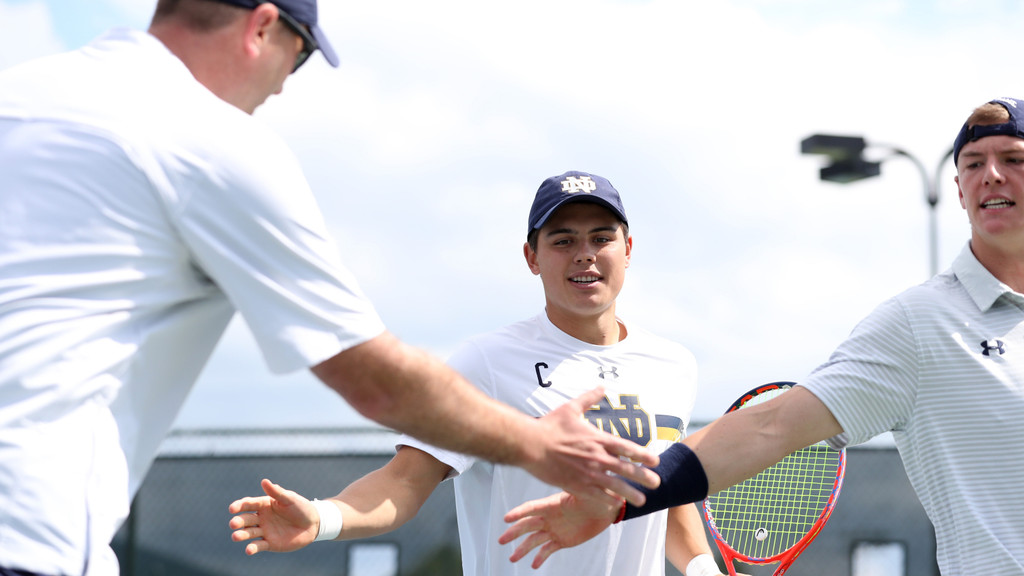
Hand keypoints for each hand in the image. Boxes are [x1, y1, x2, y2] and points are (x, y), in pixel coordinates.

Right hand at [228, 479, 318, 554]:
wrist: (313, 524)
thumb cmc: (301, 508)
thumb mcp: (290, 499)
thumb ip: (277, 492)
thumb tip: (264, 481)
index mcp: (264, 504)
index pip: (248, 504)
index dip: (239, 506)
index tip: (232, 508)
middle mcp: (261, 518)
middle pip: (246, 519)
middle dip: (238, 521)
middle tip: (233, 524)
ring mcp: (264, 531)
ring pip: (249, 533)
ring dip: (241, 535)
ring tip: (236, 536)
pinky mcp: (269, 543)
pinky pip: (258, 546)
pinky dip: (252, 548)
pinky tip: (248, 550)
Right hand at [498, 490, 619, 568]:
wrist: (605, 508)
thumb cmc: (595, 497)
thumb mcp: (584, 492)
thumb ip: (575, 489)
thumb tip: (571, 478)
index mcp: (551, 505)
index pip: (531, 508)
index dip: (519, 513)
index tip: (506, 518)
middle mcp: (549, 518)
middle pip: (527, 526)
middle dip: (513, 533)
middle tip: (501, 541)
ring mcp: (554, 530)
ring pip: (534, 540)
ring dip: (522, 549)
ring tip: (512, 558)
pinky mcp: (562, 540)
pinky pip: (547, 550)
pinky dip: (540, 557)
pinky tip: (533, 565)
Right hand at [525, 387, 659, 505]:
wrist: (530, 444)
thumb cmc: (549, 426)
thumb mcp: (571, 408)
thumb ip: (589, 399)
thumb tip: (602, 387)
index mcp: (598, 439)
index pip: (628, 449)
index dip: (644, 456)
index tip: (655, 461)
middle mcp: (597, 457)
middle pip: (627, 470)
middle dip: (644, 478)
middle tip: (656, 483)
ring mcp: (588, 473)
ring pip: (616, 487)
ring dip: (631, 494)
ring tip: (642, 501)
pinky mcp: (577, 485)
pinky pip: (597, 496)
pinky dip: (608, 501)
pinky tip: (616, 505)